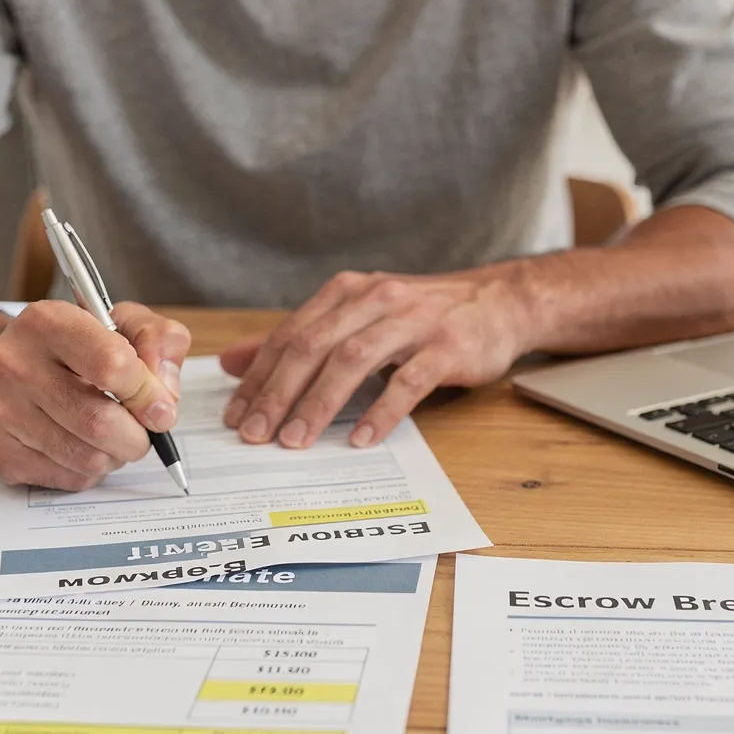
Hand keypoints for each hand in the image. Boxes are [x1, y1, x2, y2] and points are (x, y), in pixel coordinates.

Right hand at [0, 300, 190, 490]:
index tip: (160, 407)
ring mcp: (0, 410)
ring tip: (111, 435)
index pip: (113, 365)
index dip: (148, 393)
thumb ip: (159, 341)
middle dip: (137, 436)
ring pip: (87, 458)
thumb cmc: (74, 345)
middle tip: (141, 430)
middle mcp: (13, 363)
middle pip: (100, 422)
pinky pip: (69, 478)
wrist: (9, 366)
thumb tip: (164, 397)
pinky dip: (90, 470)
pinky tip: (81, 445)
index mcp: (47, 322)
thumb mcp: (123, 322)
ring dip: (115, 455)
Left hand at [220, 269, 533, 449]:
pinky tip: (360, 439)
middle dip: (279, 392)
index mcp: (348, 292)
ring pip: (354, 361)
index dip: (259, 376)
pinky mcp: (448, 347)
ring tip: (296, 440)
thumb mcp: (357, 318)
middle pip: (314, 346)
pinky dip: (380, 411)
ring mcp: (413, 322)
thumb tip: (233, 363)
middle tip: (256, 433)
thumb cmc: (422, 315)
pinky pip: (408, 382)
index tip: (236, 415)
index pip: (291, 334)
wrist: (501, 301)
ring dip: (319, 403)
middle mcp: (376, 299)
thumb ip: (298, 340)